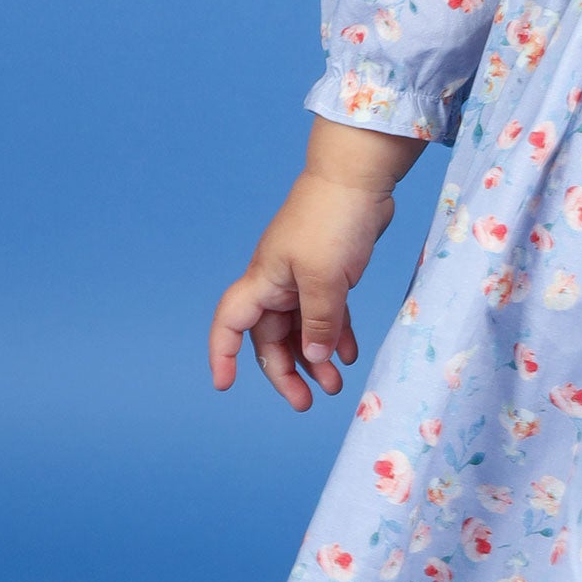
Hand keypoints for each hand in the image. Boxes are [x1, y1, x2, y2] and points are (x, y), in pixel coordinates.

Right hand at [209, 121, 425, 409]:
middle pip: (270, 337)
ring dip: (315, 358)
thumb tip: (315, 357)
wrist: (359, 178)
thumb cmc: (333, 221)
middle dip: (285, 371)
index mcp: (264, 281)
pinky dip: (336, 335)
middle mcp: (278, 282)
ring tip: (335, 387)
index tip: (224, 386)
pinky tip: (349, 355)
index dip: (222, 354)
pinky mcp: (331, 273)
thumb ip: (319, 321)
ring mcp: (304, 277)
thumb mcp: (325, 279)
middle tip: (307, 402)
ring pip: (302, 329)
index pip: (230, 324)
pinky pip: (327, 314)